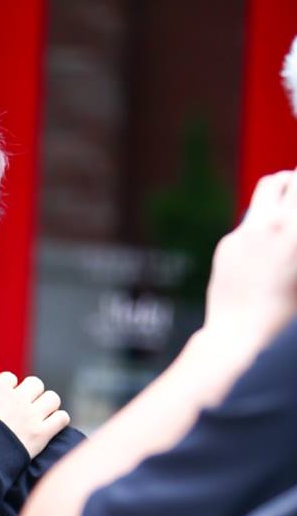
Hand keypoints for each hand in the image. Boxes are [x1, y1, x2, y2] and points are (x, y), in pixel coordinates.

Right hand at [0, 362, 69, 457]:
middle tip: (25, 407)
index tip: (3, 401)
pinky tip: (50, 426)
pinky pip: (61, 418)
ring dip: (48, 405)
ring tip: (40, 415)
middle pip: (35, 383)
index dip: (8, 389)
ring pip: (52, 398)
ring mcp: (30, 416)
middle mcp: (16, 398)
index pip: (10, 378)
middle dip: (31, 393)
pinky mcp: (40, 434)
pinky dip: (58, 421)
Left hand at [204, 168, 296, 355]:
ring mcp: (243, 233)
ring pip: (263, 193)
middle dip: (295, 183)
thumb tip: (292, 232)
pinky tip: (263, 254)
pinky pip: (248, 223)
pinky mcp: (226, 244)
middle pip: (283, 179)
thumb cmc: (281, 315)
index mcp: (292, 232)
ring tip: (286, 212)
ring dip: (278, 193)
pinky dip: (261, 226)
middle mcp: (267, 225)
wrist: (236, 335)